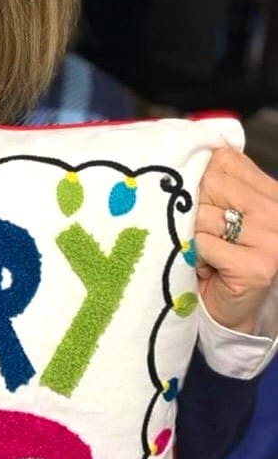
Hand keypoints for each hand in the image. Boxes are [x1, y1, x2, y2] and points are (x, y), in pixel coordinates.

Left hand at [195, 146, 277, 333]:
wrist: (230, 310)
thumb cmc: (220, 256)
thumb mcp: (222, 210)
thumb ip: (216, 179)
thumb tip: (189, 147)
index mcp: (272, 191)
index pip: (225, 159)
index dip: (201, 177)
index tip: (201, 201)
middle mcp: (277, 211)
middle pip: (211, 183)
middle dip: (194, 208)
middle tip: (203, 233)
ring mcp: (272, 239)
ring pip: (203, 214)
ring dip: (192, 235)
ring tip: (205, 251)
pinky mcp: (257, 266)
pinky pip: (204, 243)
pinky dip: (195, 256)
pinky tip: (207, 268)